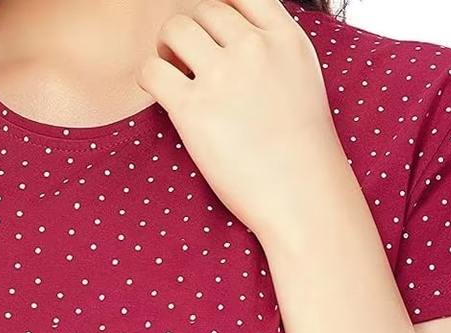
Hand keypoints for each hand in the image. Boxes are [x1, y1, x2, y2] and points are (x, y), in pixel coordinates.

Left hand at [135, 0, 343, 237]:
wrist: (302, 196)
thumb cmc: (302, 152)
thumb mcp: (302, 80)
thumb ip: (274, 51)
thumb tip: (236, 39)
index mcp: (285, 38)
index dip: (220, 11)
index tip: (213, 37)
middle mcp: (254, 48)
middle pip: (204, 8)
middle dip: (192, 32)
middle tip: (188, 62)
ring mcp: (224, 77)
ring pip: (175, 28)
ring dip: (166, 47)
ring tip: (173, 75)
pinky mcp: (194, 110)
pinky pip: (152, 70)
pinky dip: (148, 76)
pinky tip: (159, 95)